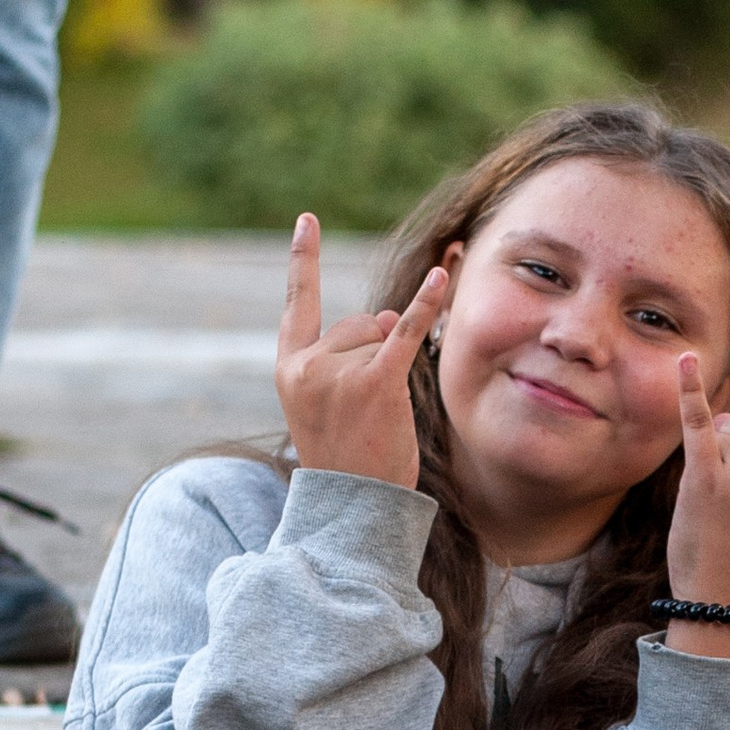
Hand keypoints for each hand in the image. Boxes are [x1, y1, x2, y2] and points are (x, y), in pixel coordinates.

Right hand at [276, 215, 445, 485]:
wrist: (352, 509)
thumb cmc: (346, 457)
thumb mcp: (332, 402)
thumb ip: (351, 353)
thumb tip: (387, 315)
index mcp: (288, 369)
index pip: (297, 304)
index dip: (305, 261)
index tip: (307, 220)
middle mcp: (307, 366)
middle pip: (356, 324)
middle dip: (372, 352)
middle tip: (365, 409)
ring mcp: (339, 374)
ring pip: (381, 336)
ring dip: (389, 365)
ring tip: (377, 415)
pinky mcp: (376, 383)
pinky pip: (406, 333)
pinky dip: (425, 305)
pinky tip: (442, 276)